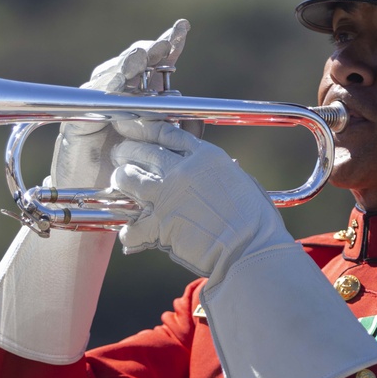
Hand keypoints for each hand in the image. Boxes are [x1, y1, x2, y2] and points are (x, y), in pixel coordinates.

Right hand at [51, 20, 189, 187]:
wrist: (101, 202)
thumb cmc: (133, 175)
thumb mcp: (164, 152)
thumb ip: (181, 135)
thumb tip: (198, 119)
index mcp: (145, 100)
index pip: (157, 67)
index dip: (169, 45)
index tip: (183, 27)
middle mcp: (121, 96)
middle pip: (134, 63)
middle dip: (149, 49)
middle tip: (163, 42)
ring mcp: (99, 105)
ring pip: (112, 74)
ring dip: (127, 63)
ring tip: (141, 55)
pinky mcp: (79, 119)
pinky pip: (93, 98)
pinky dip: (106, 87)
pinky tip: (119, 79)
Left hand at [110, 119, 293, 279]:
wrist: (251, 248)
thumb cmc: (256, 220)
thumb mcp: (244, 181)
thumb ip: (224, 172)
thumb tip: (220, 171)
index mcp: (206, 156)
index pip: (168, 133)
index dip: (147, 129)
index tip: (135, 129)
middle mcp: (183, 171)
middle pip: (145, 152)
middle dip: (128, 151)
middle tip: (121, 154)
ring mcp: (169, 197)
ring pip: (130, 179)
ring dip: (122, 179)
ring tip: (120, 182)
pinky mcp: (160, 225)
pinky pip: (132, 226)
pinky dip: (129, 231)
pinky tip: (130, 233)